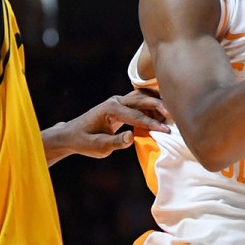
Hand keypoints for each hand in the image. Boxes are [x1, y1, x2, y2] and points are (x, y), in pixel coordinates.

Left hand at [42, 90, 171, 165]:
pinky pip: (139, 102)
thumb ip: (115, 142)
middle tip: (174, 115)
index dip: (153, 124)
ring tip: (170, 115)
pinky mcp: (121, 105)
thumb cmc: (84, 142)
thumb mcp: (98, 147)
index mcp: (110, 110)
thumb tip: (132, 137)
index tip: (167, 131)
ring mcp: (118, 101)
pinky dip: (151, 105)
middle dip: (159, 106)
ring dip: (156, 103)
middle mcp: (115, 101)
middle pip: (142, 99)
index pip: (137, 116)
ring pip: (141, 97)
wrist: (71, 134)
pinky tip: (160, 115)